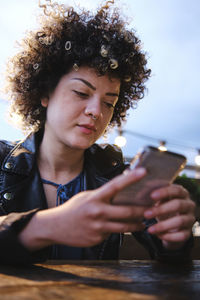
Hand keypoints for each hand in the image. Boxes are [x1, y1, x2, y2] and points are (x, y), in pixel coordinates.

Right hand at [19, 168, 146, 249]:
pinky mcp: (97, 239)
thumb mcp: (86, 197)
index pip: (115, 185)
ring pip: (125, 227)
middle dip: (143, 211)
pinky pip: (113, 235)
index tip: (144, 171)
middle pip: (127, 211)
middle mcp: (97, 212)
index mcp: (95, 198)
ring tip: (143, 223)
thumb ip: (103, 196)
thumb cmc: (73, 208)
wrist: (55, 226)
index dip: (131, 178)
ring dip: (137, 225)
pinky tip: (118, 228)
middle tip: (153, 208)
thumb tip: (120, 192)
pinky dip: (118, 231)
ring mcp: (98, 227)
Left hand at [144, 184, 195, 249]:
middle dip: (161, 210)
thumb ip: (151, 195)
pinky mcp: (188, 233)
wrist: (169, 225)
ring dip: (163, 225)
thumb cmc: (161, 207)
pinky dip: (168, 236)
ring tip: (150, 229)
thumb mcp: (157, 200)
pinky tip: (157, 235)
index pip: (176, 190)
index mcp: (181, 193)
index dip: (164, 192)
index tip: (151, 196)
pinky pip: (181, 235)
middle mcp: (189, 205)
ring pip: (180, 221)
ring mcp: (190, 219)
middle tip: (146, 214)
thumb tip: (138, 194)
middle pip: (178, 205)